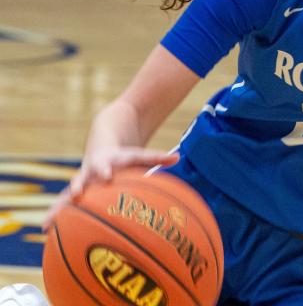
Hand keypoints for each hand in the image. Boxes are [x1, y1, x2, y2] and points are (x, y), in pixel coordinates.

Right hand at [42, 148, 178, 229]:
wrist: (101, 149)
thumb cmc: (124, 158)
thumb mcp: (138, 155)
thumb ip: (156, 157)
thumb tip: (177, 157)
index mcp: (107, 163)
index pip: (107, 165)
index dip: (106, 170)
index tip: (106, 176)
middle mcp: (89, 172)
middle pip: (82, 178)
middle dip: (79, 186)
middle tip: (76, 195)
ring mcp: (80, 182)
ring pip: (65, 194)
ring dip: (59, 206)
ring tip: (49, 222)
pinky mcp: (73, 193)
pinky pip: (62, 205)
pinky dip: (55, 216)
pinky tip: (46, 231)